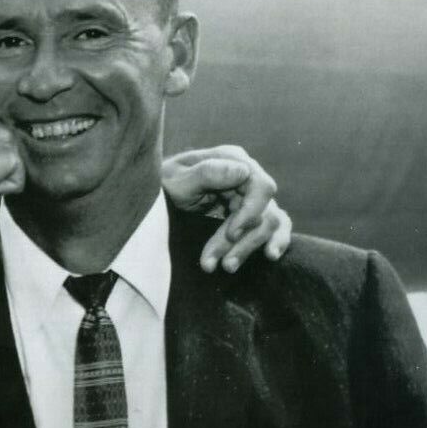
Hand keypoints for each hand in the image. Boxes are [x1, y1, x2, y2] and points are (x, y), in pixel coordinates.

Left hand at [161, 145, 292, 272]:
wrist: (150, 198)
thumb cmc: (161, 184)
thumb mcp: (176, 179)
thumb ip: (207, 172)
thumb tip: (243, 171)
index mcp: (233, 160)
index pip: (260, 187)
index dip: (249, 214)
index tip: (231, 234)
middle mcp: (246, 175)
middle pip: (263, 211)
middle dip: (242, 240)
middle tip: (217, 264)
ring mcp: (248, 195)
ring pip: (266, 224)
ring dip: (248, 248)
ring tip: (227, 268)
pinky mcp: (248, 214)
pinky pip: (273, 227)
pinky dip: (276, 240)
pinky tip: (271, 256)